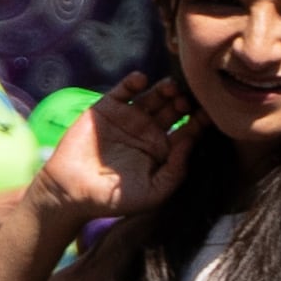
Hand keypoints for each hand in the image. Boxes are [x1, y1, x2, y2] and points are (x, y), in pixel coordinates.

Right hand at [37, 73, 192, 222]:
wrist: (71, 192)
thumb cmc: (114, 199)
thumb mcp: (154, 192)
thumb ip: (176, 170)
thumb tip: (191, 141)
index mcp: (163, 150)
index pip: (189, 130)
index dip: (200, 121)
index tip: (209, 114)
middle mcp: (149, 131)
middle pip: (173, 108)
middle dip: (183, 101)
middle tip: (187, 99)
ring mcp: (128, 118)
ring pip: (153, 96)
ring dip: (164, 88)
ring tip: (170, 87)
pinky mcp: (106, 108)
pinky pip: (123, 90)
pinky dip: (133, 82)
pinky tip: (141, 80)